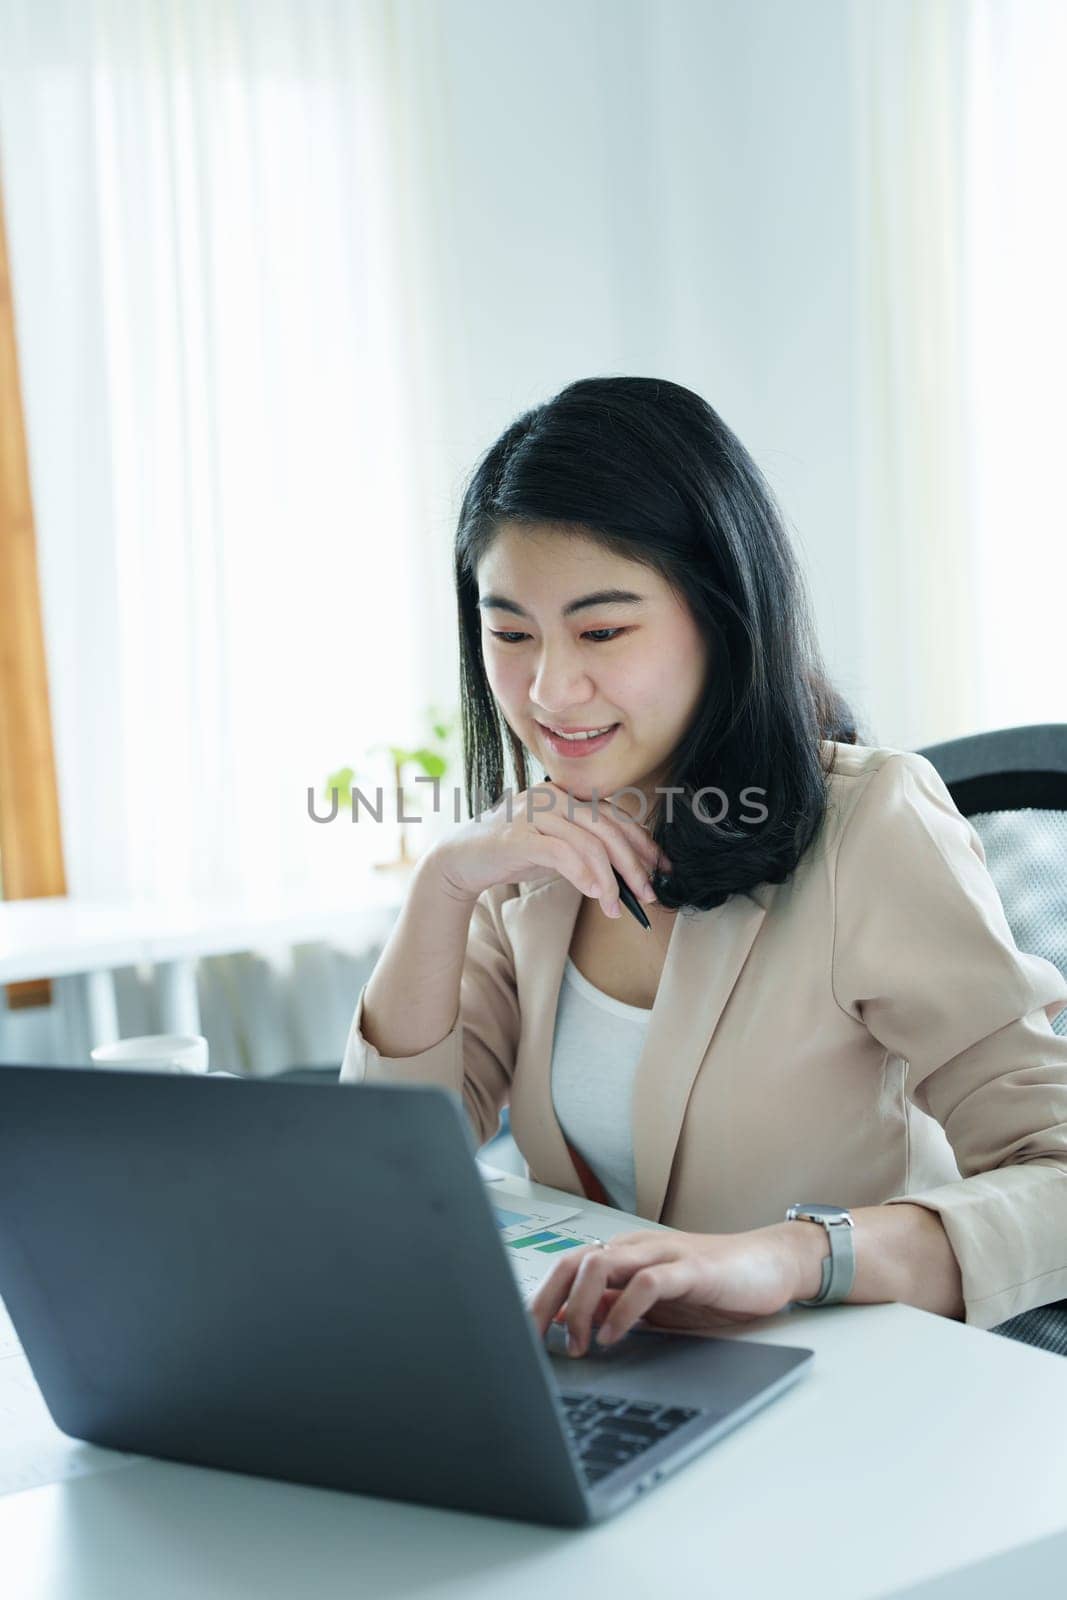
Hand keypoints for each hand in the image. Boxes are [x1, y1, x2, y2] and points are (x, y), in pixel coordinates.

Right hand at [432, 781, 671, 919]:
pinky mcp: (516, 834)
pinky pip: (561, 852)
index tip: (661, 867)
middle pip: (606, 826)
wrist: (460, 859)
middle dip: (633, 863)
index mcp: (564, 795)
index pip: (614, 815)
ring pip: (587, 841)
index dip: (642, 842)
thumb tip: (629, 874)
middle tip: (646, 893)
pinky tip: (593, 894)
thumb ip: (587, 850)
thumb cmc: (512, 853)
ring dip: (608, 878)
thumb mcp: (556, 847)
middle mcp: (550, 796)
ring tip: (614, 906)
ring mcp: (532, 812)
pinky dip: (583, 874)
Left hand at [524, 1227, 803, 1354]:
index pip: (566, 1268)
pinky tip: (614, 1336)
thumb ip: (611, 1304)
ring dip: (582, 1306)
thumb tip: (563, 1318)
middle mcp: (636, 1247)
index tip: (522, 1337)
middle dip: (546, 1301)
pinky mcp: (692, 1268)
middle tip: (536, 1341)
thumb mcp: (653, 1303)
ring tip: (579, 1343)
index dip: (538, 1300)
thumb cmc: (713, 1283)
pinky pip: (647, 1282)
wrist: (771, 1264)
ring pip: (602, 1263)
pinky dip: (624, 1309)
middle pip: (573, 1262)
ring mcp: (664, 1253)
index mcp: (624, 1255)